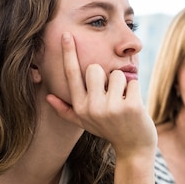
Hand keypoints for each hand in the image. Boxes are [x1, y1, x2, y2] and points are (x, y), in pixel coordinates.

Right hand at [46, 32, 155, 157]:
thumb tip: (48, 96)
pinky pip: (133, 81)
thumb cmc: (110, 131)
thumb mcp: (85, 122)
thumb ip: (66, 110)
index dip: (68, 53)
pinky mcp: (130, 107)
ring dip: (124, 84)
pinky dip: (136, 90)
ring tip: (124, 102)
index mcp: (80, 107)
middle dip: (106, 76)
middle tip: (113, 96)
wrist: (134, 149)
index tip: (67, 34)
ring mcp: (111, 108)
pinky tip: (135, 106)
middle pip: (95, 68)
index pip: (72, 74)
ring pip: (117, 73)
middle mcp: (92, 108)